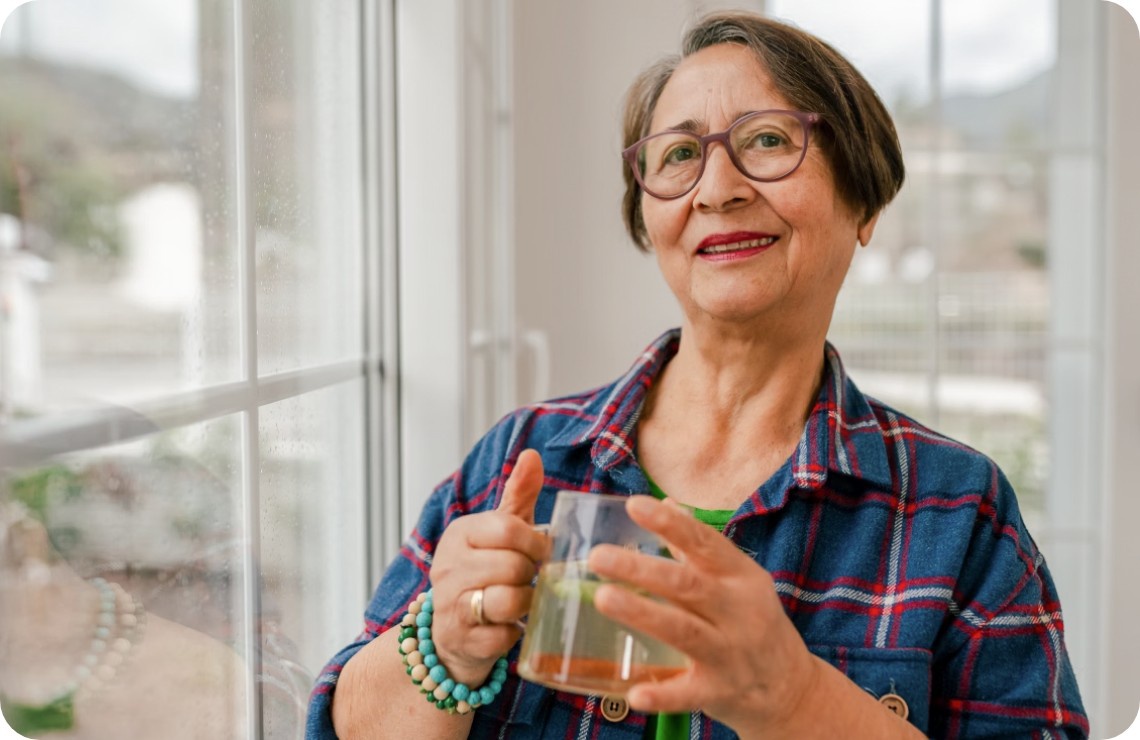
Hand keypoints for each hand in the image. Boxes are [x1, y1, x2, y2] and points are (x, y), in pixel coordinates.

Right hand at [427, 449, 549, 686]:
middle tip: (530, 578)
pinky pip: (504, 636)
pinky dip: (514, 632)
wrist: (452, 630)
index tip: (541, 551)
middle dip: (531, 574)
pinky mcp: (462, 640)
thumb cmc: (484, 571)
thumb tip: (531, 454)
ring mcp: (451, 605)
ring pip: (510, 599)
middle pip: (513, 565)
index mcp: (460, 534)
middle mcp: (449, 567)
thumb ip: (518, 493)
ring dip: (527, 602)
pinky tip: (508, 625)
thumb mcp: (500, 529)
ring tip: (522, 599)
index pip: (508, 529)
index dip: (535, 542)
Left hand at [587, 496, 818, 733]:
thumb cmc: (754, 623)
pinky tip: (634, 694)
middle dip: (641, 569)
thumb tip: (668, 503)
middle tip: (598, 556)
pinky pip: (688, 694)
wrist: (793, 689)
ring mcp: (730, 654)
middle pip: (687, 585)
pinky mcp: (719, 692)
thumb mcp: (738, 581)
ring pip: (684, 631)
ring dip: (643, 614)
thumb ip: (700, 548)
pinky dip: (661, 695)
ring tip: (604, 598)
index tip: (635, 505)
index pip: (705, 543)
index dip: (670, 523)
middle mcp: (738, 612)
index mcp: (741, 577)